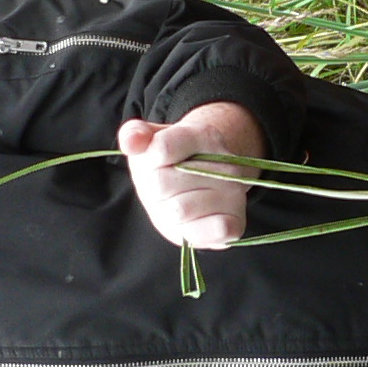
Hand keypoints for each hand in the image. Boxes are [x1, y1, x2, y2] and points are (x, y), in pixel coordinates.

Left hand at [120, 102, 265, 248]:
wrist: (205, 185)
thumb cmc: (170, 164)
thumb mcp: (151, 141)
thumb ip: (135, 134)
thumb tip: (130, 142)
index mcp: (204, 136)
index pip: (161, 149)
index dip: (147, 161)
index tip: (154, 162)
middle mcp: (226, 164)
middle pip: (161, 184)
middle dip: (152, 189)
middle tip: (164, 187)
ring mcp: (234, 194)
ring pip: (178, 211)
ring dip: (166, 212)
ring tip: (176, 203)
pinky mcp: (236, 223)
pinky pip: (205, 232)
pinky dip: (191, 231)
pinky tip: (192, 221)